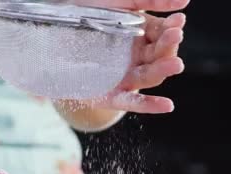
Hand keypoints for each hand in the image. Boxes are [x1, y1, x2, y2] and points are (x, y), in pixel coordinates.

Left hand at [59, 0, 188, 113]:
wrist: (51, 36)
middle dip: (169, 46)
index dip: (172, 29)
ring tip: (176, 64)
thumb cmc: (88, 14)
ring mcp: (125, 77)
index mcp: (141, 37)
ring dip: (164, 70)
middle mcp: (137, 58)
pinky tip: (167, 106)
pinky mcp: (111, 95)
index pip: (163, 34)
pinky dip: (149, 104)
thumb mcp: (121, 4)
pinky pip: (132, 101)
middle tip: (176, 35)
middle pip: (159, 55)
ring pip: (149, 76)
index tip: (179, 21)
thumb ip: (150, 0)